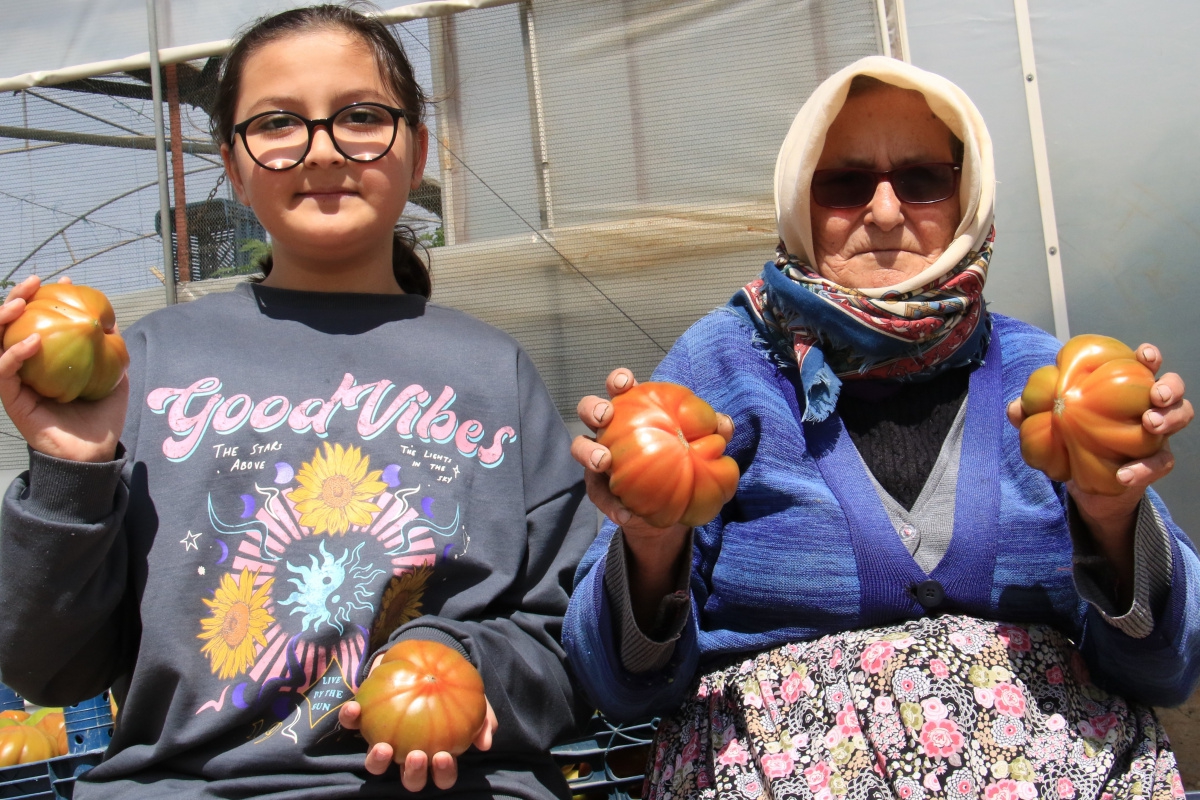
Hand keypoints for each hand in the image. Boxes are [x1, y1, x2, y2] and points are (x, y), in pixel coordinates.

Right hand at [0, 275, 127, 462]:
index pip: (35, 322)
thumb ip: (110, 352)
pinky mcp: (12, 399)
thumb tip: (112, 322)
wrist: (94, 453)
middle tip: (32, 284)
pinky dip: (14, 353)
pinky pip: (4, 372)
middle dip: (14, 298)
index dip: (42, 299)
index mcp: (44, 360)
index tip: (60, 280)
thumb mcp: (111, 378)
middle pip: (8, 326)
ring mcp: (16, 382)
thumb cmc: (100, 418)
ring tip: (19, 303)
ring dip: (1, 319)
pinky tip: (32, 341)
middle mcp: (25, 367)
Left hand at [339, 655, 497, 790]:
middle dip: (412, 774)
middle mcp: (408, 753)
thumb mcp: (474, 699)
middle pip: (410, 778)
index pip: (442, 775)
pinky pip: (352, 725)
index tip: (443, 755)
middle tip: (416, 756)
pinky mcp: (363, 720)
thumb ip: (483, 720)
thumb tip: (485, 743)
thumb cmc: (451, 686)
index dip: (442, 774)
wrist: (425, 660)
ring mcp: (384, 740)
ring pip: (377, 764)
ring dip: (378, 761)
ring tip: (384, 747)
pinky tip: (355, 708)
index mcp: (435, 753)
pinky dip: (351, 718)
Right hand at [571, 368, 732, 626]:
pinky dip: (611, 504)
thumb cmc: (682, 461)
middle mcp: (610, 430)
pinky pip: (599, 494)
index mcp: (632, 411)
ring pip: (580, 446)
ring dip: (588, 452)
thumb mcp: (702, 447)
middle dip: (593, 408)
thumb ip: (712, 432)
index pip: (619, 388)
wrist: (671, 509)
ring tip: (603, 462)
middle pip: (589, 410)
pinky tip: (626, 513)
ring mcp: (598, 458)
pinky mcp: (598, 488)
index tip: (625, 383)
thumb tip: (723, 423)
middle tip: (605, 418)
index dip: (618, 381)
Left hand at [1007, 343, 1192, 588]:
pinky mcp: (1152, 465)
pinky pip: (1159, 463)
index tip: (1144, 356)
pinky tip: (1124, 474)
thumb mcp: (1048, 425)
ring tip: (1151, 424)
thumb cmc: (1071, 439)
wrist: (1084, 485)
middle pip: (1172, 390)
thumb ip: (1032, 414)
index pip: (1144, 366)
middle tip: (1155, 396)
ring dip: (1169, 418)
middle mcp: (1145, 407)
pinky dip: (1143, 468)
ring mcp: (1154, 435)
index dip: (1150, 357)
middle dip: (1170, 388)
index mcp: (1124, 389)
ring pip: (1179, 418)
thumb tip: (1015, 407)